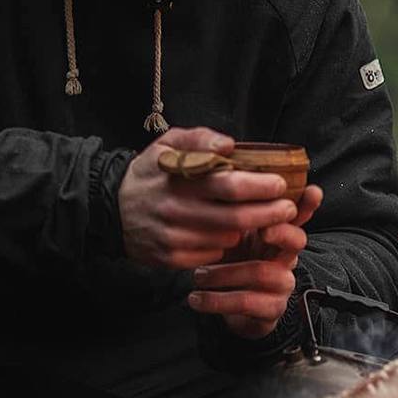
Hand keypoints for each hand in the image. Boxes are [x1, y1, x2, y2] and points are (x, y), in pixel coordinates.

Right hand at [118, 126, 298, 268]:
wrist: (109, 209)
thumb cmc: (149, 173)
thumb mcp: (167, 144)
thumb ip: (199, 139)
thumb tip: (229, 145)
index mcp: (179, 180)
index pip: (228, 185)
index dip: (260, 187)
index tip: (281, 184)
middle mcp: (176, 211)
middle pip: (235, 218)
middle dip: (269, 213)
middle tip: (288, 207)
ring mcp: (173, 238)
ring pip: (226, 238)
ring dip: (250, 230)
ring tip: (265, 218)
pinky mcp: (171, 258)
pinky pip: (212, 254)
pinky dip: (226, 244)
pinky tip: (230, 233)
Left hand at [188, 182, 323, 338]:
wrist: (226, 308)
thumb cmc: (230, 262)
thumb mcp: (231, 236)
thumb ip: (234, 213)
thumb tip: (219, 180)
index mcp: (279, 235)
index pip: (299, 215)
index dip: (307, 204)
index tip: (312, 190)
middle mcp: (287, 257)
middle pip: (297, 240)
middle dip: (280, 232)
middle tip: (262, 229)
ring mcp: (282, 284)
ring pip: (263, 272)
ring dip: (225, 273)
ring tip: (198, 275)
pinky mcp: (271, 309)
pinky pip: (247, 302)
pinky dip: (217, 300)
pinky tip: (196, 298)